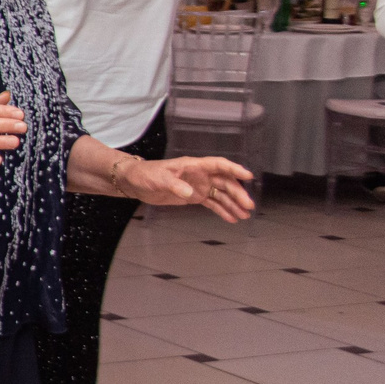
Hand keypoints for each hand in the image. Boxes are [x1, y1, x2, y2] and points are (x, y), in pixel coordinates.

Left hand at [119, 155, 256, 224]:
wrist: (136, 183)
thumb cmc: (146, 174)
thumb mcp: (159, 179)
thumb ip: (175, 185)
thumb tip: (191, 193)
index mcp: (194, 165)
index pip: (219, 165)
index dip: (234, 169)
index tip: (248, 176)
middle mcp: (201, 175)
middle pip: (225, 182)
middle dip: (238, 194)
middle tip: (248, 206)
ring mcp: (199, 186)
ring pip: (222, 195)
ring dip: (233, 204)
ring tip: (244, 216)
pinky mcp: (194, 197)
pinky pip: (212, 203)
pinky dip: (222, 210)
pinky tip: (232, 218)